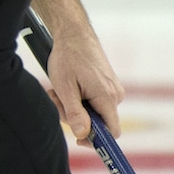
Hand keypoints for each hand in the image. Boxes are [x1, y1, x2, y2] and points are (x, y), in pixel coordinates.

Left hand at [45, 31, 125, 148]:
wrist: (73, 33)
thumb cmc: (68, 58)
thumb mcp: (65, 88)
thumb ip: (74, 113)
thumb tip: (83, 135)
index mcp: (108, 97)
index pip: (112, 132)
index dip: (97, 141)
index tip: (77, 139)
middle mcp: (116, 94)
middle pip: (99, 122)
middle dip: (76, 117)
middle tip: (56, 100)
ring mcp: (113, 89)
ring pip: (94, 112)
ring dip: (74, 106)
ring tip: (58, 90)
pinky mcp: (107, 84)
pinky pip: (95, 102)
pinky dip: (79, 99)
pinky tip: (67, 86)